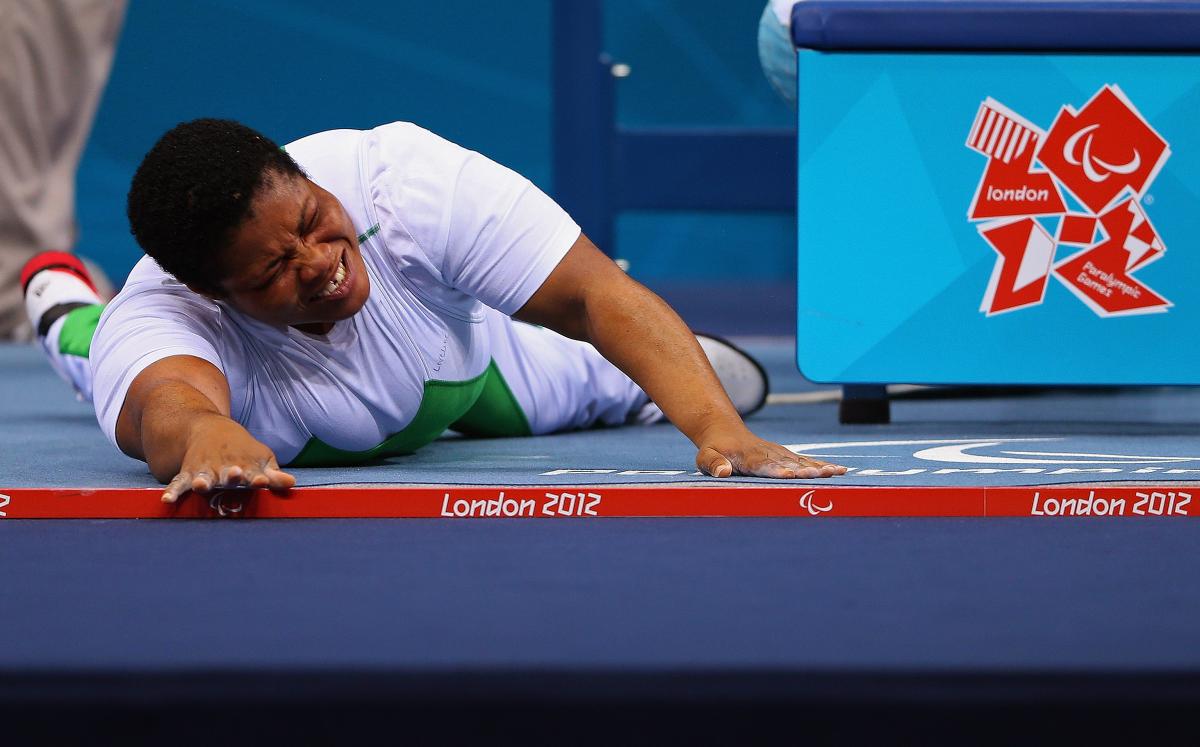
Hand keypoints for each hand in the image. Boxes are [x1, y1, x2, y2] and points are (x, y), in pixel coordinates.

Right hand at [161, 416, 295, 502]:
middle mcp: (225, 469)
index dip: (258, 478)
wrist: (208, 428)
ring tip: (201, 486)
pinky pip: (179, 483)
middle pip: (229, 475)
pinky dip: (173, 491)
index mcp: (246, 467)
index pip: (254, 474)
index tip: (261, 482)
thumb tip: (292, 483)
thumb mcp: (261, 458)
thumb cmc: (242, 450)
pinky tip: (167, 500)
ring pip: (204, 478)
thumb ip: (274, 475)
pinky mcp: (188, 474)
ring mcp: (206, 471)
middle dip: (232, 476)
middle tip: (234, 474)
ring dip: (204, 482)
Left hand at [695, 427, 846, 478]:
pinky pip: (805, 460)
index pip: (764, 465)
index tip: (790, 475)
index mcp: (747, 457)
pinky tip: (839, 470)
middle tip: (823, 475)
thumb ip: (713, 463)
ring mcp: (779, 454)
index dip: (777, 471)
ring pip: (801, 461)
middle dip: (805, 470)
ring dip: (819, 467)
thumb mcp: (705, 456)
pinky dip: (821, 465)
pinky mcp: (786, 455)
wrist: (724, 431)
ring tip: (837, 472)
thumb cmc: (713, 449)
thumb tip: (723, 472)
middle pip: (788, 463)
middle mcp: (767, 454)